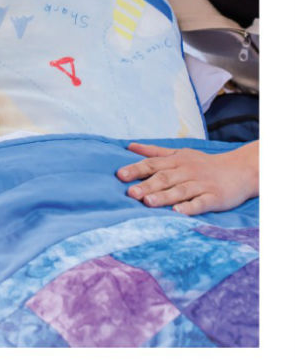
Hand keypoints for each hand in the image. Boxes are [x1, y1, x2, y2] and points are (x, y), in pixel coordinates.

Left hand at [116, 140, 258, 214]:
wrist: (240, 170)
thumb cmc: (204, 164)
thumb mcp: (179, 153)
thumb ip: (154, 152)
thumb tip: (130, 147)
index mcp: (176, 160)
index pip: (152, 164)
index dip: (136, 169)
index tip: (120, 175)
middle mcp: (187, 171)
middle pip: (164, 177)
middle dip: (146, 185)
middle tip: (130, 193)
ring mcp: (201, 184)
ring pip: (180, 190)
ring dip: (163, 196)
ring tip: (148, 202)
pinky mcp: (215, 197)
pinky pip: (201, 202)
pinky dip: (189, 207)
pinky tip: (178, 212)